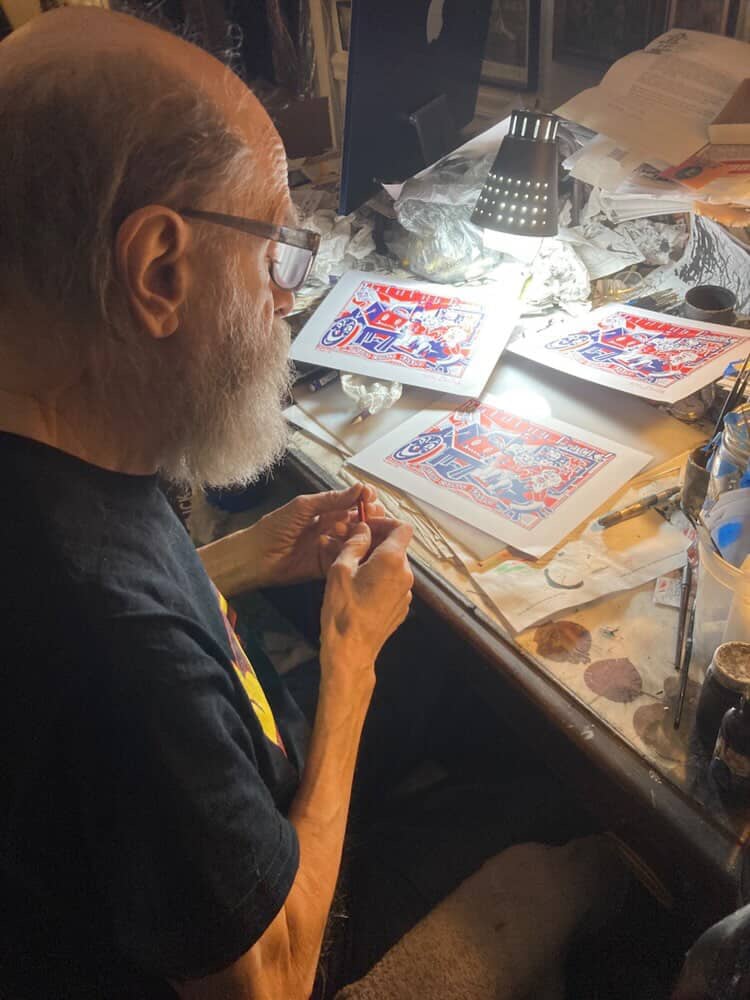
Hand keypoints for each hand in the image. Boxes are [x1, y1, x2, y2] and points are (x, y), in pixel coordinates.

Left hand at [249, 483, 385, 588]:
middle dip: (369, 517)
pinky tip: (362, 549)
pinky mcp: (328, 565)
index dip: (363, 499)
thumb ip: (331, 499)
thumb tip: (358, 488)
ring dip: (365, 535)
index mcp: (324, 511)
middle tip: (375, 515)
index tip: (372, 496)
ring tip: (371, 531)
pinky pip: (346, 559)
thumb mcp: (303, 506)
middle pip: (357, 522)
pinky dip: (355, 554)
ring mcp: (330, 547)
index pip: (351, 503)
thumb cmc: (273, 528)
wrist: (256, 557)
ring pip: (355, 540)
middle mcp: (330, 528)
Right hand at [319, 518, 413, 685]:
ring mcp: (406, 593)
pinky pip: (393, 584)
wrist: (351, 651)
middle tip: (352, 545)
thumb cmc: (343, 611)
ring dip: (376, 561)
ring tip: (352, 567)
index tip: (366, 525)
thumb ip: (354, 544)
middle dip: (376, 542)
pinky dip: (379, 578)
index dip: (384, 521)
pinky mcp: (401, 607)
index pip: (402, 527)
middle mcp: (405, 575)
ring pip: (394, 566)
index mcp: (392, 560)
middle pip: (397, 546)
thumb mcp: (340, 570)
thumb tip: (362, 529)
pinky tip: (360, 587)